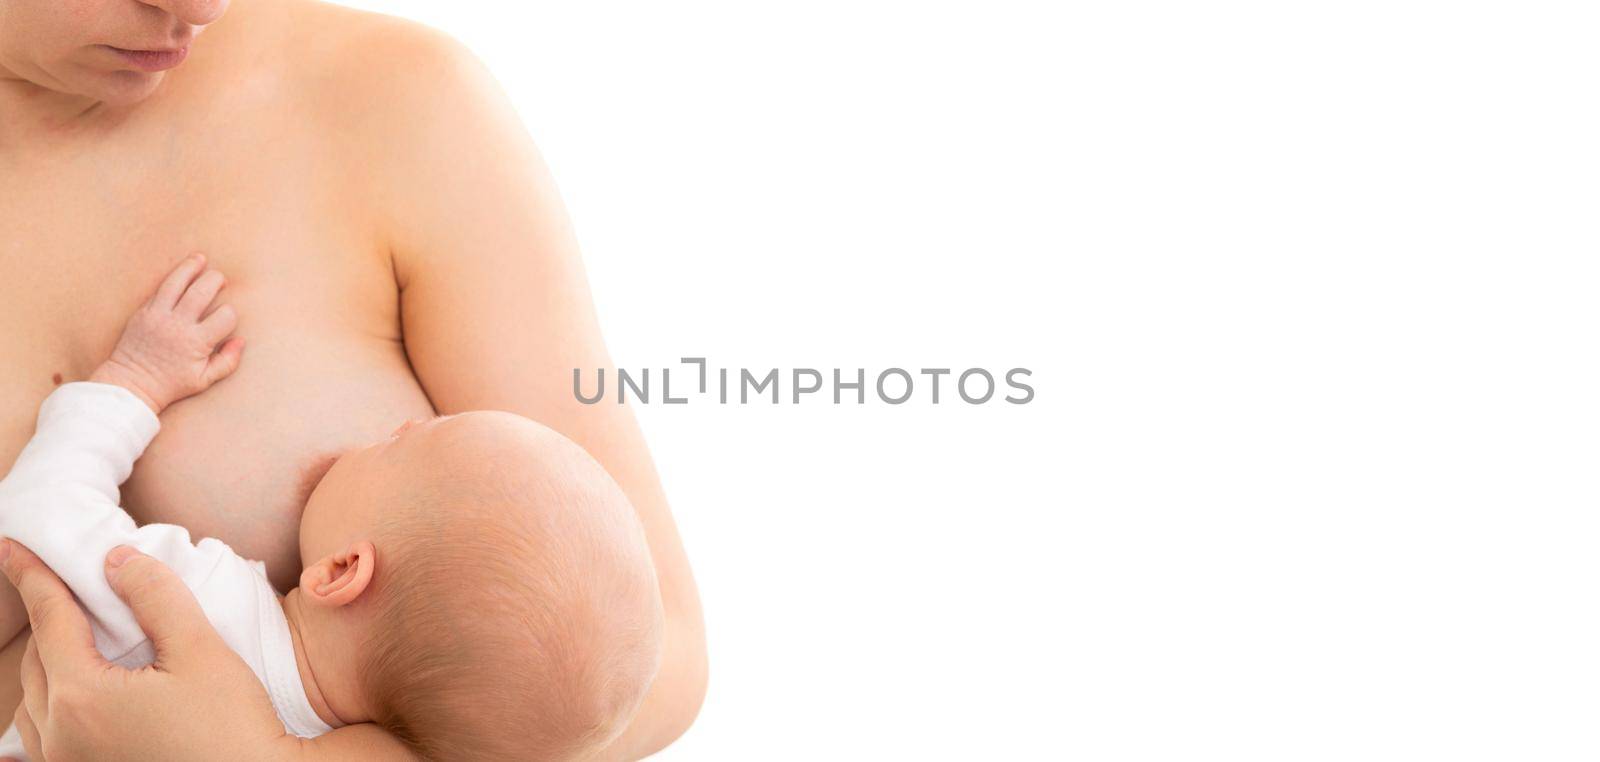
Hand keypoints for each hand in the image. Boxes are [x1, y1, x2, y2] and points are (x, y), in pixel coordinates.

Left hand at [0, 541, 294, 761]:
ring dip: (48, 662)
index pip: (49, 619)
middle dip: (48, 618)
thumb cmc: (232, 728)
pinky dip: (51, 702)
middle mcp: (60, 735)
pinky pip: (42, 736)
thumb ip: (157, 598)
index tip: (12, 547)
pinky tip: (74, 695)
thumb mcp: (201, 651)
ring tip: (76, 636)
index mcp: (82, 696)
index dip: (32, 576)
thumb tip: (118, 562)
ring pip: (35, 700)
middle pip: (36, 659)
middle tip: (65, 587)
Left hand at [90, 254, 244, 413]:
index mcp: (197, 342)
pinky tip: (183, 269)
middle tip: (221, 279)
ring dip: (192, 267)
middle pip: (203, 291)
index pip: (225, 316)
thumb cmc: (171, 384)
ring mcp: (159, 316)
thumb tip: (241, 341)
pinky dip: (173, 277)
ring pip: (178, 282)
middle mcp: (179, 325)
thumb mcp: (204, 380)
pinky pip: (160, 288)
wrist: (132, 383)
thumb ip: (227, 361)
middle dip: (216, 280)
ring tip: (201, 259)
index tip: (227, 318)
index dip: (231, 314)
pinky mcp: (144, 311)